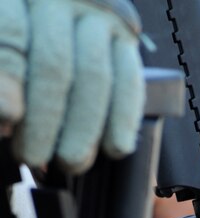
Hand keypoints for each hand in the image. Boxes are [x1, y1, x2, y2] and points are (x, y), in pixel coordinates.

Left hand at [0, 0, 143, 172]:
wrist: (57, 18)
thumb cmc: (22, 51)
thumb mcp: (2, 56)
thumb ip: (4, 74)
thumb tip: (9, 113)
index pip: (9, 32)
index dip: (9, 80)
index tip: (8, 116)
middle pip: (54, 63)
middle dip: (46, 119)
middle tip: (33, 157)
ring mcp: (95, 11)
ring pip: (94, 76)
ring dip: (83, 129)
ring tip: (70, 161)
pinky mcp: (124, 30)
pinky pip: (129, 79)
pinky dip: (124, 119)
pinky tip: (115, 147)